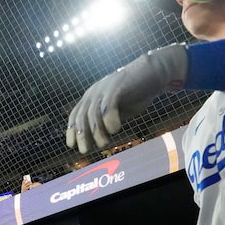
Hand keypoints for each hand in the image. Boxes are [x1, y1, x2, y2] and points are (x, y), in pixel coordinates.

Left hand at [66, 44, 187, 152]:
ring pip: (93, 113)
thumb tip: (97, 142)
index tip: (72, 145)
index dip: (72, 131)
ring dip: (97, 131)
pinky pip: (108, 104)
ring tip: (104, 143)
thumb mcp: (117, 112)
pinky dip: (110, 119)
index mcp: (91, 98)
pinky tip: (115, 130)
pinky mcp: (117, 86)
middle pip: (81, 116)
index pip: (75, 115)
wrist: (152, 73)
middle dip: (82, 135)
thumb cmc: (135, 95)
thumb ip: (106, 123)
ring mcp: (104, 89)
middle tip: (86, 150)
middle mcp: (94, 93)